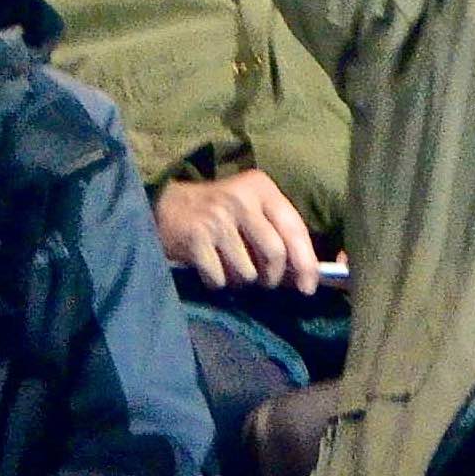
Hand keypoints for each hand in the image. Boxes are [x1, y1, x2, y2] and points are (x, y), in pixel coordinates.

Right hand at [152, 166, 323, 292]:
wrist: (166, 206)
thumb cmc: (218, 212)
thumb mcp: (251, 208)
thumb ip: (277, 233)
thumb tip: (304, 276)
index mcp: (261, 188)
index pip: (294, 228)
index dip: (306, 262)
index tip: (308, 287)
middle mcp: (241, 199)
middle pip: (275, 254)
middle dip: (272, 278)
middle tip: (264, 282)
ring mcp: (217, 219)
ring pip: (247, 273)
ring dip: (241, 281)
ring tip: (230, 268)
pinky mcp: (196, 239)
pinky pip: (220, 280)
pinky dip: (218, 283)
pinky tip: (211, 269)